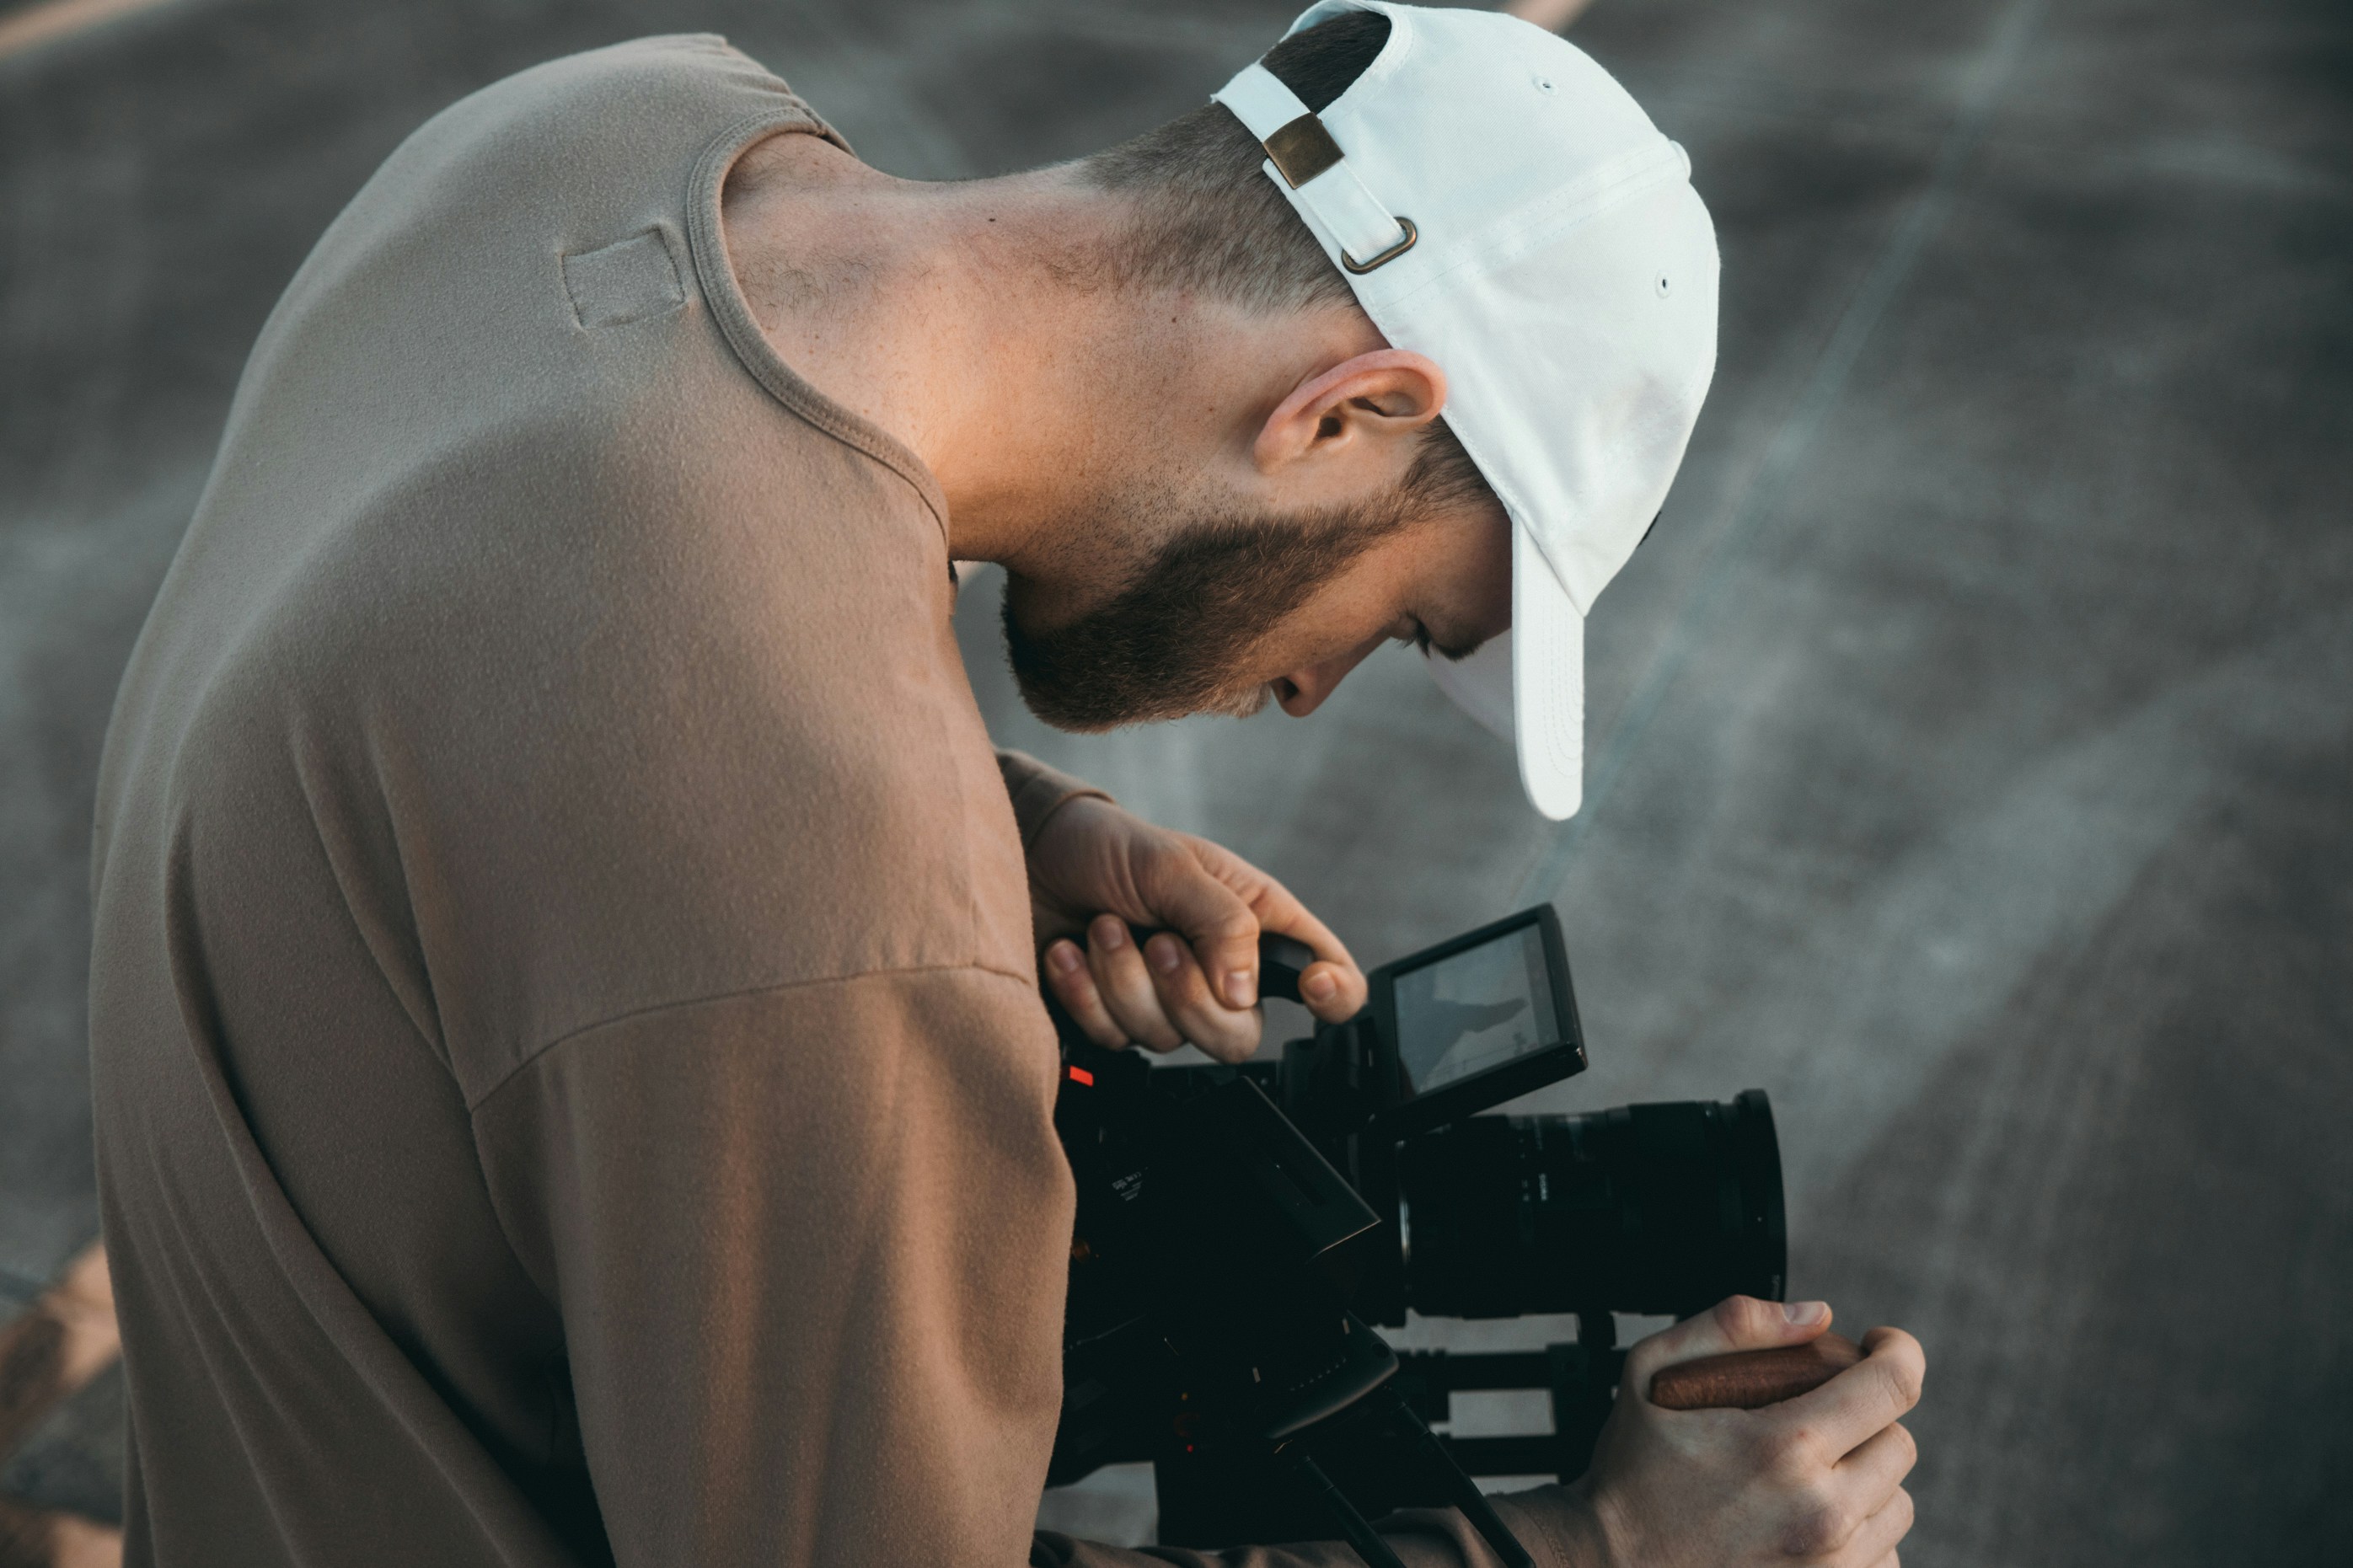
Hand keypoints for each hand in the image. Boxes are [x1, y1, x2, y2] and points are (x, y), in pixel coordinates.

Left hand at [1025, 796, 1366, 1062]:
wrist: (1028, 855)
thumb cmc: (1107, 845)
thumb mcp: (1172, 864)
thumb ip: (1221, 924)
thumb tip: (1243, 992)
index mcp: (1254, 921)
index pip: (1324, 972)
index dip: (1334, 993)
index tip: (1310, 988)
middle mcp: (1217, 968)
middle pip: (1239, 1036)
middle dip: (1189, 996)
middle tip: (1158, 942)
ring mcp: (1165, 999)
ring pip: (1168, 1039)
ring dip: (1125, 981)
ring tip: (1103, 925)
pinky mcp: (1113, 1018)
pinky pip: (1113, 1039)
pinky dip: (1085, 993)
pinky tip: (1070, 950)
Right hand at [1507, 1297, 1923, 1567]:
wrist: (1608, 1566)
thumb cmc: (1629, 1469)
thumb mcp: (1649, 1370)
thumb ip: (1731, 1325)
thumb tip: (1816, 1315)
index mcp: (1784, 1446)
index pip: (1893, 1385)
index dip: (1898, 1350)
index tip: (1880, 1343)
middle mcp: (1823, 1512)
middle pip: (1901, 1443)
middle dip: (1870, 1415)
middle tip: (1824, 1412)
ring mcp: (1833, 1565)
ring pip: (1899, 1503)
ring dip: (1868, 1478)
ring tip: (1816, 1471)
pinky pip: (1885, 1555)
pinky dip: (1861, 1532)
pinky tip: (1813, 1520)